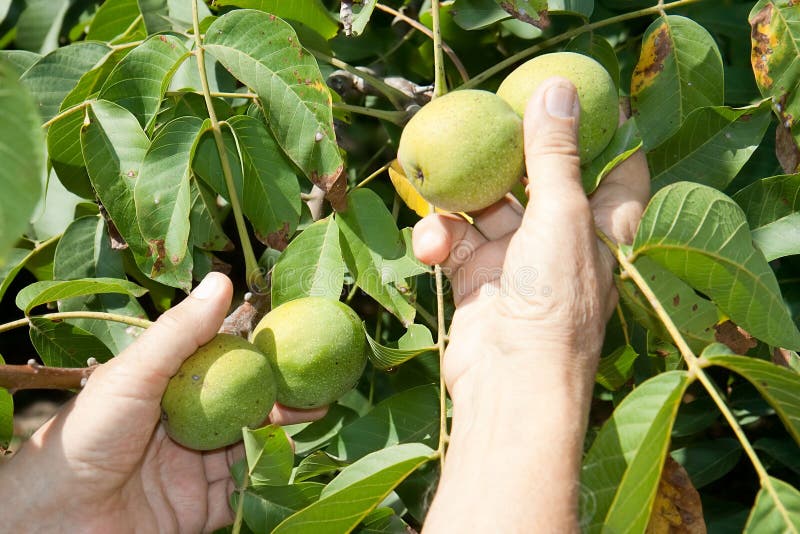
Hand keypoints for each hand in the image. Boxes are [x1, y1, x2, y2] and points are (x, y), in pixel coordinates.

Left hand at [0, 273, 325, 532]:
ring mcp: (193, 467)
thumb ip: (180, 331)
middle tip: (320, 382)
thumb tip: (221, 279)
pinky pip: (242, 489)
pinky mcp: (199, 507)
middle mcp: (184, 424)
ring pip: (250, 445)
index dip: (260, 351)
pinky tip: (286, 456)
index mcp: (167, 388)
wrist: (60, 520)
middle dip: (283, 394)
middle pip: (244, 404)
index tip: (294, 337)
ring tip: (314, 412)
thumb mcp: (134, 373)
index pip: (222, 362)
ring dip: (282, 430)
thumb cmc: (86, 435)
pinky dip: (266, 474)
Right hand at [416, 78, 649, 531]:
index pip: (620, 172)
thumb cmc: (554, 302)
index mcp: (601, 228)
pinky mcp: (477, 281)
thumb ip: (555, 154)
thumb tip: (557, 89)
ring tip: (434, 186)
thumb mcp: (560, 216)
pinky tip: (429, 247)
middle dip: (511, 154)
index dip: (607, 136)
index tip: (582, 102)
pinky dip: (438, 239)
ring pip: (486, 208)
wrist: (509, 386)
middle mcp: (562, 241)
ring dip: (459, 200)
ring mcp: (517, 262)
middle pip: (540, 180)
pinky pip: (455, 243)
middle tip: (486, 120)